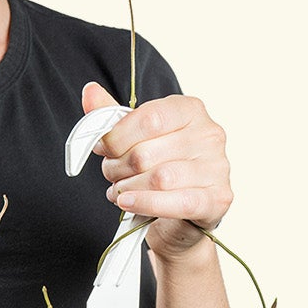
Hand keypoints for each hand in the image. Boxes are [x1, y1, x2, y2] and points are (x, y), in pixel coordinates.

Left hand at [81, 81, 232, 259]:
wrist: (184, 215)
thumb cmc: (161, 170)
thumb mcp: (137, 139)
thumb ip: (114, 118)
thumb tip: (90, 92)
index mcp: (190, 110)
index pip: (149, 118)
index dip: (116, 137)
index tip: (103, 149)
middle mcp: (209, 134)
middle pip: (147, 153)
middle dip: (118, 168)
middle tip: (111, 175)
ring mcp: (217, 167)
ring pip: (159, 179)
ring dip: (128, 189)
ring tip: (119, 192)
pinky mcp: (217, 198)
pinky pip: (176, 202)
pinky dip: (146, 203)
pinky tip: (128, 203)